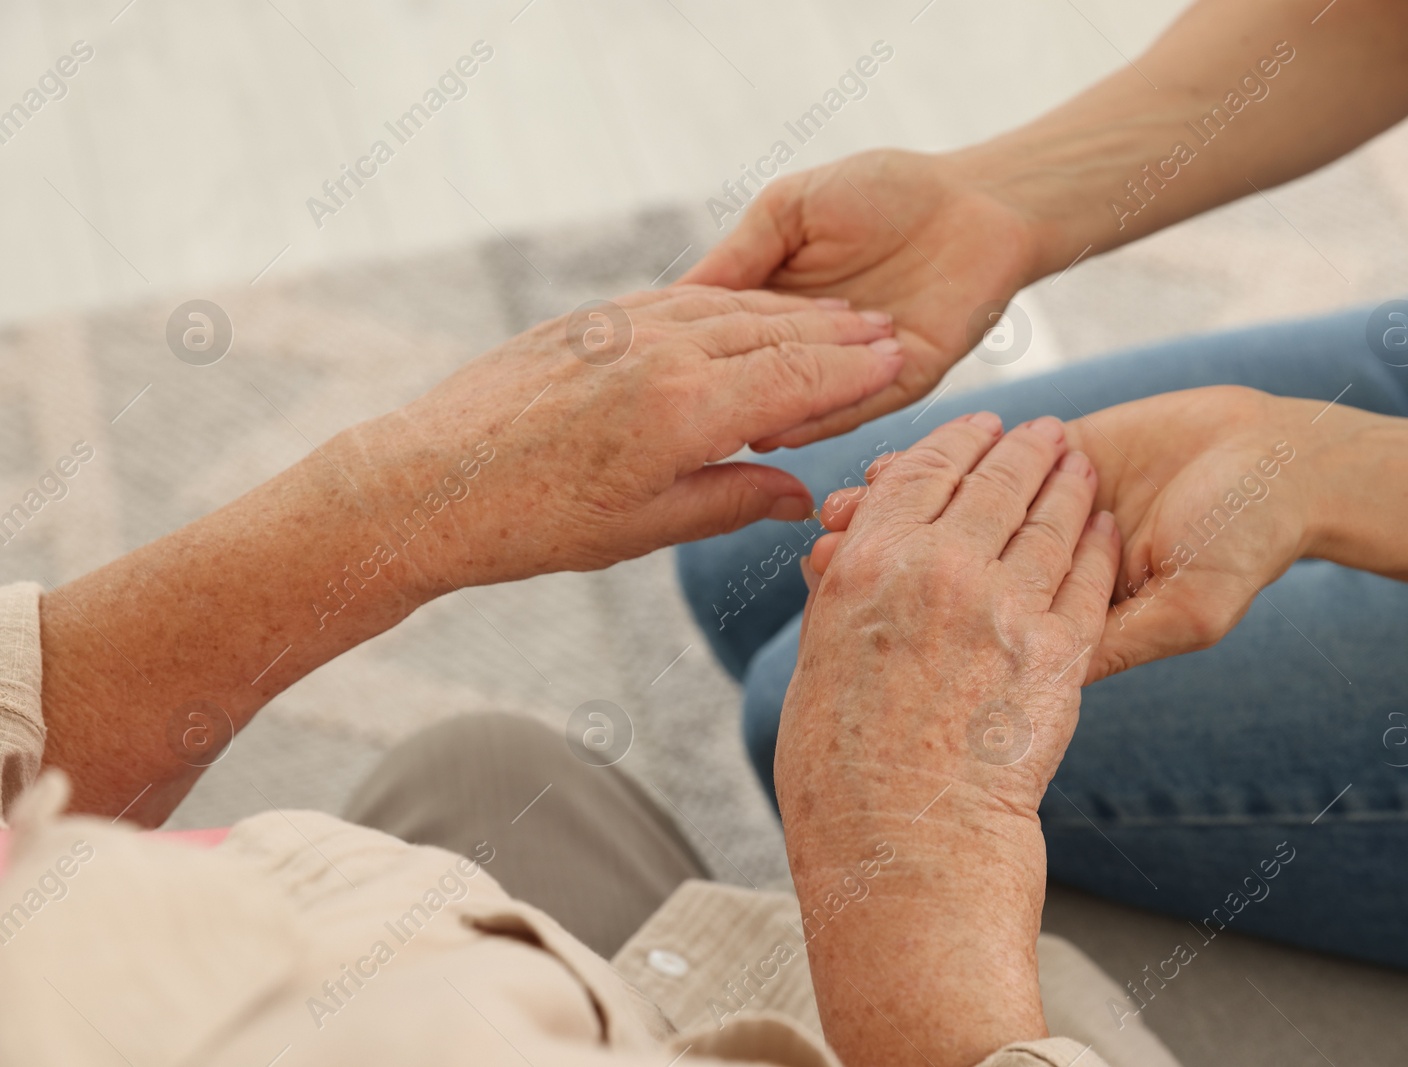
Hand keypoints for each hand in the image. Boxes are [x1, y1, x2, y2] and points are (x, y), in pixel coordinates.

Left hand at [343, 286, 904, 591]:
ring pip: (732, 309)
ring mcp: (625, 327)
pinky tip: (753, 309)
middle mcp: (661, 354)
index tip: (900, 359)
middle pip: (775, 334)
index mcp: (682, 412)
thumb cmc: (532, 521)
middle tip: (890, 331)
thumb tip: (797, 495)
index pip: (795, 381)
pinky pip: (683, 300)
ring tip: (838, 317)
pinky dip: (733, 303)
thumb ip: (729, 501)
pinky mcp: (594, 320)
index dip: (854, 372)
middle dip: (839, 334)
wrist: (428, 480)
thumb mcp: (642, 528)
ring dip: (792, 312)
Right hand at [680, 149, 1040, 448]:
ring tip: (713, 436)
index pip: (724, 342)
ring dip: (760, 417)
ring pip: (801, 404)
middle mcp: (813, 349)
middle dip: (712, 401)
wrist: (974, 199)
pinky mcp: (903, 380)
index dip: (685, 357)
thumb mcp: (787, 210)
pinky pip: (855, 406)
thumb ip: (739, 255)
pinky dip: (818, 417)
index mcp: (781, 308)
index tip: (634, 381)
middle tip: (661, 427)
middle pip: (755, 382)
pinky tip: (779, 428)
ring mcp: (857, 370)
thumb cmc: (884, 191)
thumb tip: (676, 297)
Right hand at [776, 413, 1119, 1066]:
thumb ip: (842, 598)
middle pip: (994, 482)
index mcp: (869, 564)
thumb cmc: (841, 768)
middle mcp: (938, 569)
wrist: (903, 843)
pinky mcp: (1059, 652)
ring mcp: (1004, 607)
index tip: (979, 423)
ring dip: (1068, 483)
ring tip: (1080, 462)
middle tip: (1043, 429)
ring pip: (1048, 520)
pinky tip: (1103, 527)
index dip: (955, 440)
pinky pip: (1085, 579)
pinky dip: (1096, 545)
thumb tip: (842, 559)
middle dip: (1023, 447)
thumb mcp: (820, 662)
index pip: (920, 473)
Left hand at [809, 388, 1319, 683]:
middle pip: (945, 576)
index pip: (976, 633)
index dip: (917, 627)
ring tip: (840, 513)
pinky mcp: (1038, 462)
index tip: (857, 614)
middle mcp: (1034, 573)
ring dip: (893, 516)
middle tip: (825, 555)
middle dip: (884, 566)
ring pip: (946, 520)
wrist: (1279, 467)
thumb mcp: (1182, 608)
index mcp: (1060, 618)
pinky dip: (926, 471)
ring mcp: (1031, 519)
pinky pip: (970, 470)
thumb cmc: (1243, 545)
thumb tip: (1040, 678)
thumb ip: (1113, 640)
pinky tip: (881, 472)